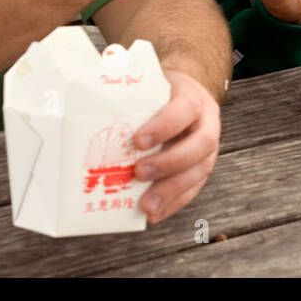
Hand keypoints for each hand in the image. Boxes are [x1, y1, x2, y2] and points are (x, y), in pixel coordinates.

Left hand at [131, 70, 220, 223]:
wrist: (185, 97)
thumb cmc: (161, 95)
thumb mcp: (151, 87)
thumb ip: (131, 98)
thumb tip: (92, 110)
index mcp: (193, 98)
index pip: (185, 109)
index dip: (164, 126)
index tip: (138, 141)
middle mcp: (207, 123)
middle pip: (200, 144)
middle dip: (169, 162)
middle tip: (139, 173)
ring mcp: (208, 149)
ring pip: (199, 171)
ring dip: (171, 191)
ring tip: (146, 205)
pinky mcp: (202, 169)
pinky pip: (193, 189)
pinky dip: (172, 203)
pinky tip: (153, 213)